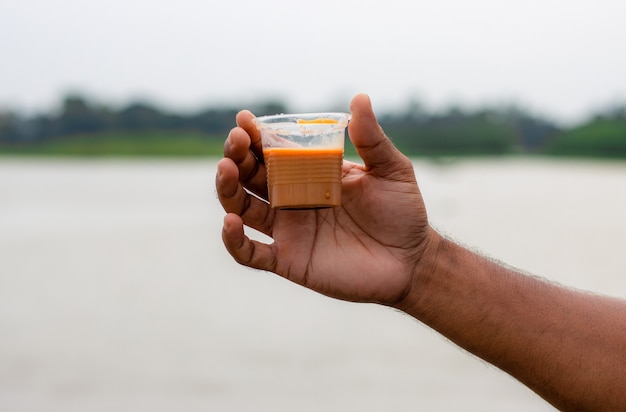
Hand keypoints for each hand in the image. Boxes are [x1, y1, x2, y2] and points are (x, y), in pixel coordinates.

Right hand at [216, 94, 432, 305]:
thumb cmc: (402, 212)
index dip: (255, 135)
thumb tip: (360, 97)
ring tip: (226, 169)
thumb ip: (372, 139)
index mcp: (310, 173)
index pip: (273, 151)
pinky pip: (250, 254)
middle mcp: (292, 199)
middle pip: (250, 176)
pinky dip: (234, 240)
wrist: (411, 260)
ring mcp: (288, 230)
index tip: (244, 119)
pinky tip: (230, 222)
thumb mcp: (391, 170)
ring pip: (243, 208)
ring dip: (227, 189)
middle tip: (237, 141)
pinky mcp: (289, 260)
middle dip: (237, 155)